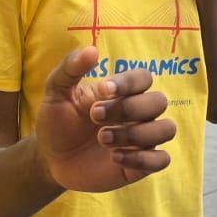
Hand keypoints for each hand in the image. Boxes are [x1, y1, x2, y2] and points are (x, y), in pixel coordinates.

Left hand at [35, 47, 175, 191]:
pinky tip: (114, 158)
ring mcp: (141, 140)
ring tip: (103, 138)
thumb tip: (92, 50)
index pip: (144, 77)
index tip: (104, 90)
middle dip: (128, 108)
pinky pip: (162, 160)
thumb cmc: (57, 121)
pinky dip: (141, 159)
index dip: (129, 83)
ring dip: (137, 134)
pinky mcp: (140, 166)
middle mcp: (138, 113)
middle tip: (95, 116)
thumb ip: (70, 68)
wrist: (50, 158)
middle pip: (159, 102)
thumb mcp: (56, 92)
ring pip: (166, 129)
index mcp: (122, 92)